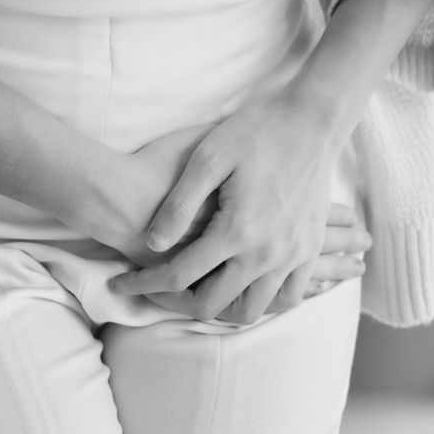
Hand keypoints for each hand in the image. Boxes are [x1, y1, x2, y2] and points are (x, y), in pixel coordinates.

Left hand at [109, 90, 353, 322]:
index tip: (121, 283)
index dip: (143, 284)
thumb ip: (179, 205)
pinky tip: (240, 287)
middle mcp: (266, 252)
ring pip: (250, 311)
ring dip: (218, 308)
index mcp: (236, 230)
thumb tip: (153, 245)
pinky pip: (287, 298)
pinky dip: (260, 302)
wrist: (312, 121)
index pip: (178, 276)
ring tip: (194, 292)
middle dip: (174, 304)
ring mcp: (293, 255)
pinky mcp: (310, 250)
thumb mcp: (207, 158)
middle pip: (211, 305)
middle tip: (155, 291)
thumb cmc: (255, 132)